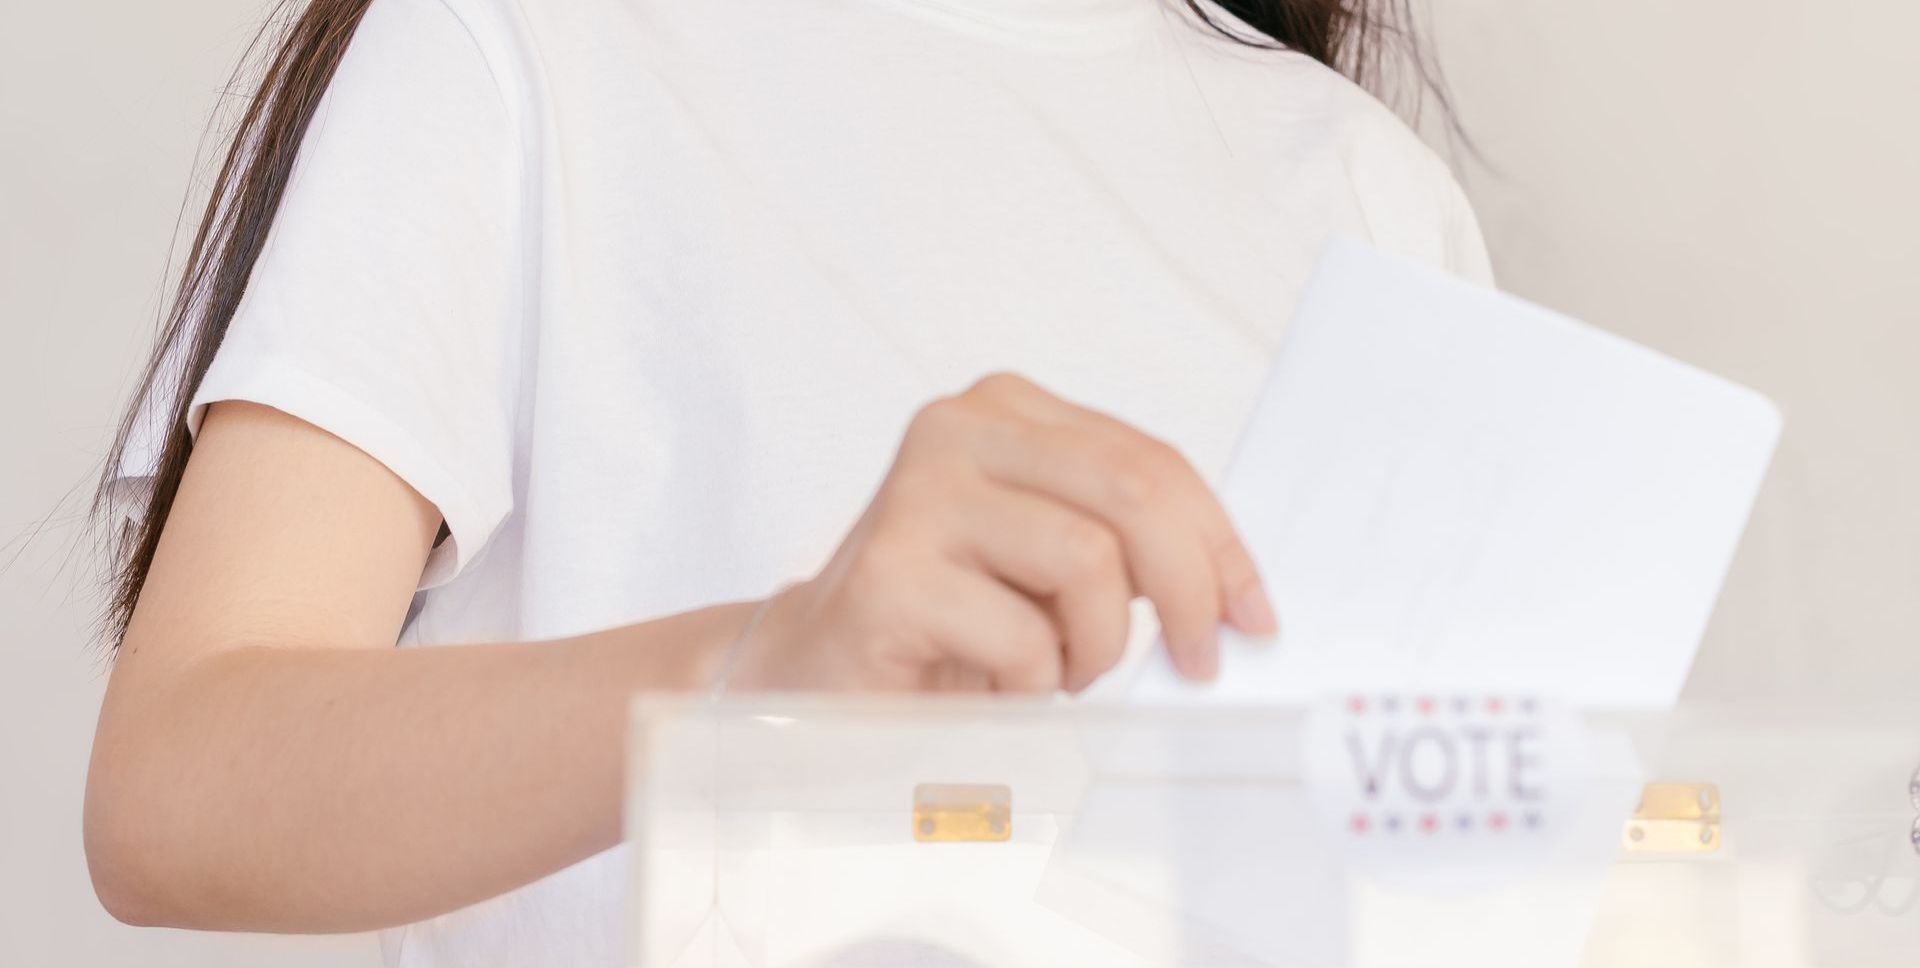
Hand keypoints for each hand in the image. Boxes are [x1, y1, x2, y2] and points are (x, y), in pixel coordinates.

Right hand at [733, 373, 1276, 692]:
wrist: (817, 671)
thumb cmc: (949, 622)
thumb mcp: (1049, 562)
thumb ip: (1125, 541)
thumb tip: (1234, 587)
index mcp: (1007, 410)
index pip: (1150, 460)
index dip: (1219, 541)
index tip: (1252, 611)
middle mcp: (956, 430)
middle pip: (1132, 492)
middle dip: (1190, 589)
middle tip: (1200, 660)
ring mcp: (916, 496)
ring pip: (1088, 562)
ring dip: (1095, 646)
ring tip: (1055, 672)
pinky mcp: (888, 574)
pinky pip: (1023, 638)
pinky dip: (1030, 685)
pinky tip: (992, 686)